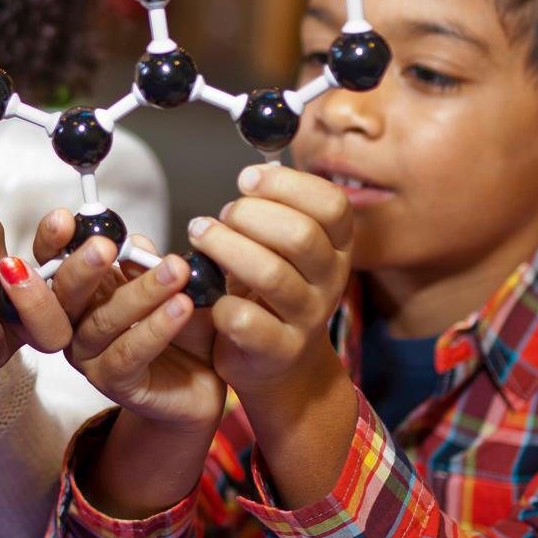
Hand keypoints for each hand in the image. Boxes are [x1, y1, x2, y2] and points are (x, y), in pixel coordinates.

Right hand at [36, 214, 223, 429]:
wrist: (202, 382)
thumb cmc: (181, 329)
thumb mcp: (168, 285)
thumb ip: (146, 263)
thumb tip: (134, 240)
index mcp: (82, 291)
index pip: (55, 261)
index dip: (54, 240)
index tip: (66, 218)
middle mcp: (74, 323)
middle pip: (65, 293)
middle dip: (83, 267)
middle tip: (106, 246)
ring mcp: (89, 356)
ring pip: (103, 321)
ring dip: (139, 292)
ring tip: (175, 270)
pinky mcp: (113, 382)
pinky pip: (129, 353)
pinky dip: (156, 327)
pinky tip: (181, 307)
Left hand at [189, 164, 354, 397]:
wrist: (279, 362)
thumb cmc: (273, 290)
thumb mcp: (285, 246)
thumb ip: (275, 211)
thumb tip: (254, 175)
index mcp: (337, 245)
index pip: (331, 204)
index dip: (286, 184)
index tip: (246, 180)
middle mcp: (331, 280)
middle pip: (300, 235)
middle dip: (248, 216)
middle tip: (218, 217)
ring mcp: (308, 317)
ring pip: (271, 274)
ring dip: (225, 248)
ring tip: (200, 237)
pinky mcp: (279, 349)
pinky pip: (245, 320)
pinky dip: (219, 303)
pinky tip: (208, 295)